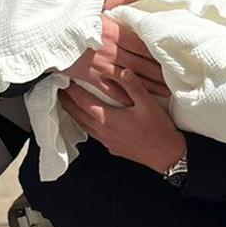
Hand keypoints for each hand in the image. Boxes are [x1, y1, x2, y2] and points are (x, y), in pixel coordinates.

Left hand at [61, 67, 185, 172]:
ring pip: (84, 125)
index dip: (72, 91)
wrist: (167, 156)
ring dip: (74, 114)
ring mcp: (106, 141)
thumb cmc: (158, 130)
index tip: (63, 81)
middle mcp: (102, 131)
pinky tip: (88, 122)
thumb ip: (134, 86)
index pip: (83, 101)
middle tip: (58, 91)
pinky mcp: (112, 147)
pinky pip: (93, 134)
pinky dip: (85, 124)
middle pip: (78, 114)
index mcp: (107, 119)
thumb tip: (122, 70)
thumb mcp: (148, 104)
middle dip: (67, 102)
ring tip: (67, 105)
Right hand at [64, 0, 168, 105]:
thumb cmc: (70, 19)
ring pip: (131, 78)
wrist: (46, 36)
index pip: (142, 44)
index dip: (159, 53)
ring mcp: (102, 65)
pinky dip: (124, 95)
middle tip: (175, 81)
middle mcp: (111, 50)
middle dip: (159, 73)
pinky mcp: (91, 76)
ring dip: (148, 86)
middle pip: (141, 63)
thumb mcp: (94, 3)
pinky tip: (135, 100)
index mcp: (114, 32)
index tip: (172, 59)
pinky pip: (111, 88)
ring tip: (163, 92)